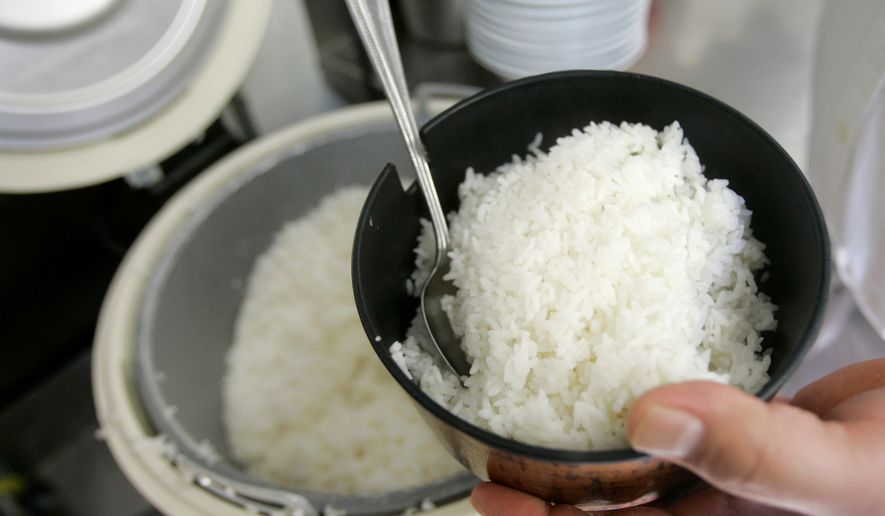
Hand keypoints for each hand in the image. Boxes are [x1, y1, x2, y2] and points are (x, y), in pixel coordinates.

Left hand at [469, 358, 884, 515]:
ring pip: (643, 478)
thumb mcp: (844, 474)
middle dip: (555, 504)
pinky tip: (615, 398)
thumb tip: (651, 416)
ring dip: (588, 461)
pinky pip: (681, 435)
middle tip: (495, 473)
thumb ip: (757, 453)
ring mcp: (734, 484)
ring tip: (532, 434)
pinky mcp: (743, 445)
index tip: (499, 504)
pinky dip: (645, 417)